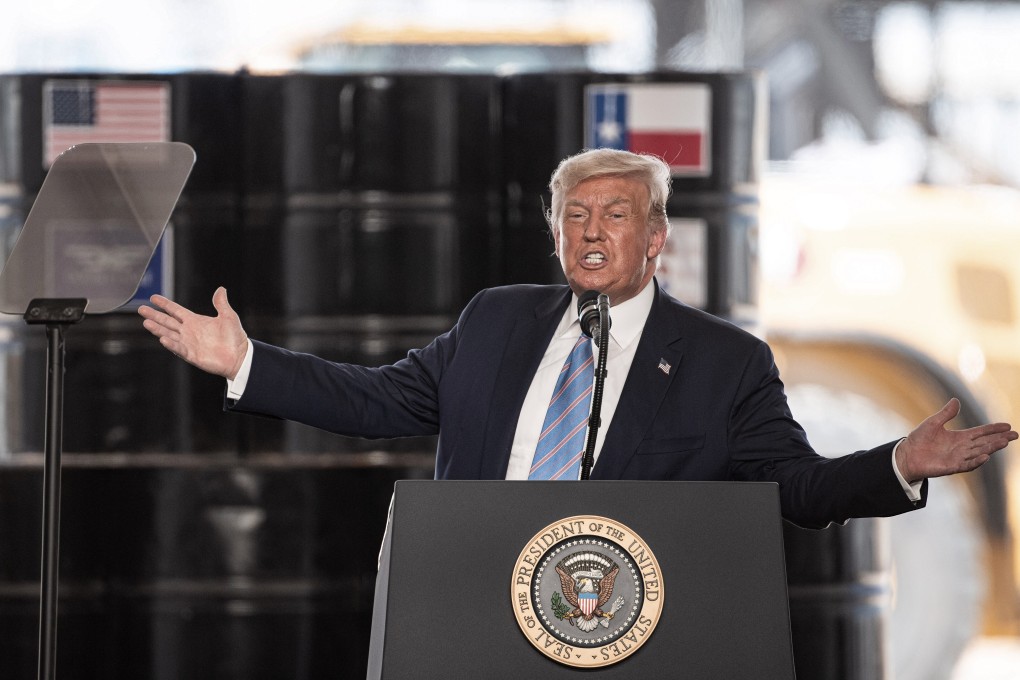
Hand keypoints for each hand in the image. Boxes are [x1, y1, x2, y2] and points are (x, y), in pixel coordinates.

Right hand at [138, 287, 248, 379]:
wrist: (240, 356)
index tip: (153, 298)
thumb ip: (221, 303)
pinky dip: (171, 344)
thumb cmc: (235, 337)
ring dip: (158, 329)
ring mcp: (189, 343)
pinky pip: (179, 348)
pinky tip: (163, 338)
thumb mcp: (228, 316)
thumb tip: (221, 289)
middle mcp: (189, 331)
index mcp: (195, 321)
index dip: (165, 304)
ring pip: (169, 334)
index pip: (176, 311)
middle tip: (141, 309)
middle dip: (155, 316)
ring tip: (146, 323)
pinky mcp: (192, 355)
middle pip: (168, 322)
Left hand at [895, 398, 1017, 482]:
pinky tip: (985, 456)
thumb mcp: (933, 422)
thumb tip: (956, 400)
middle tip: (1014, 435)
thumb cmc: (919, 439)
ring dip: (991, 448)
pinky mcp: (952, 467)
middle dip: (999, 439)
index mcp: (959, 437)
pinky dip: (976, 461)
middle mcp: (962, 448)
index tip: (1008, 426)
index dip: (993, 429)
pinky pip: (967, 465)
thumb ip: (946, 413)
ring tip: (1003, 442)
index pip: (981, 432)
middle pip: (985, 443)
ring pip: (979, 453)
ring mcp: (958, 458)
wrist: (906, 455)